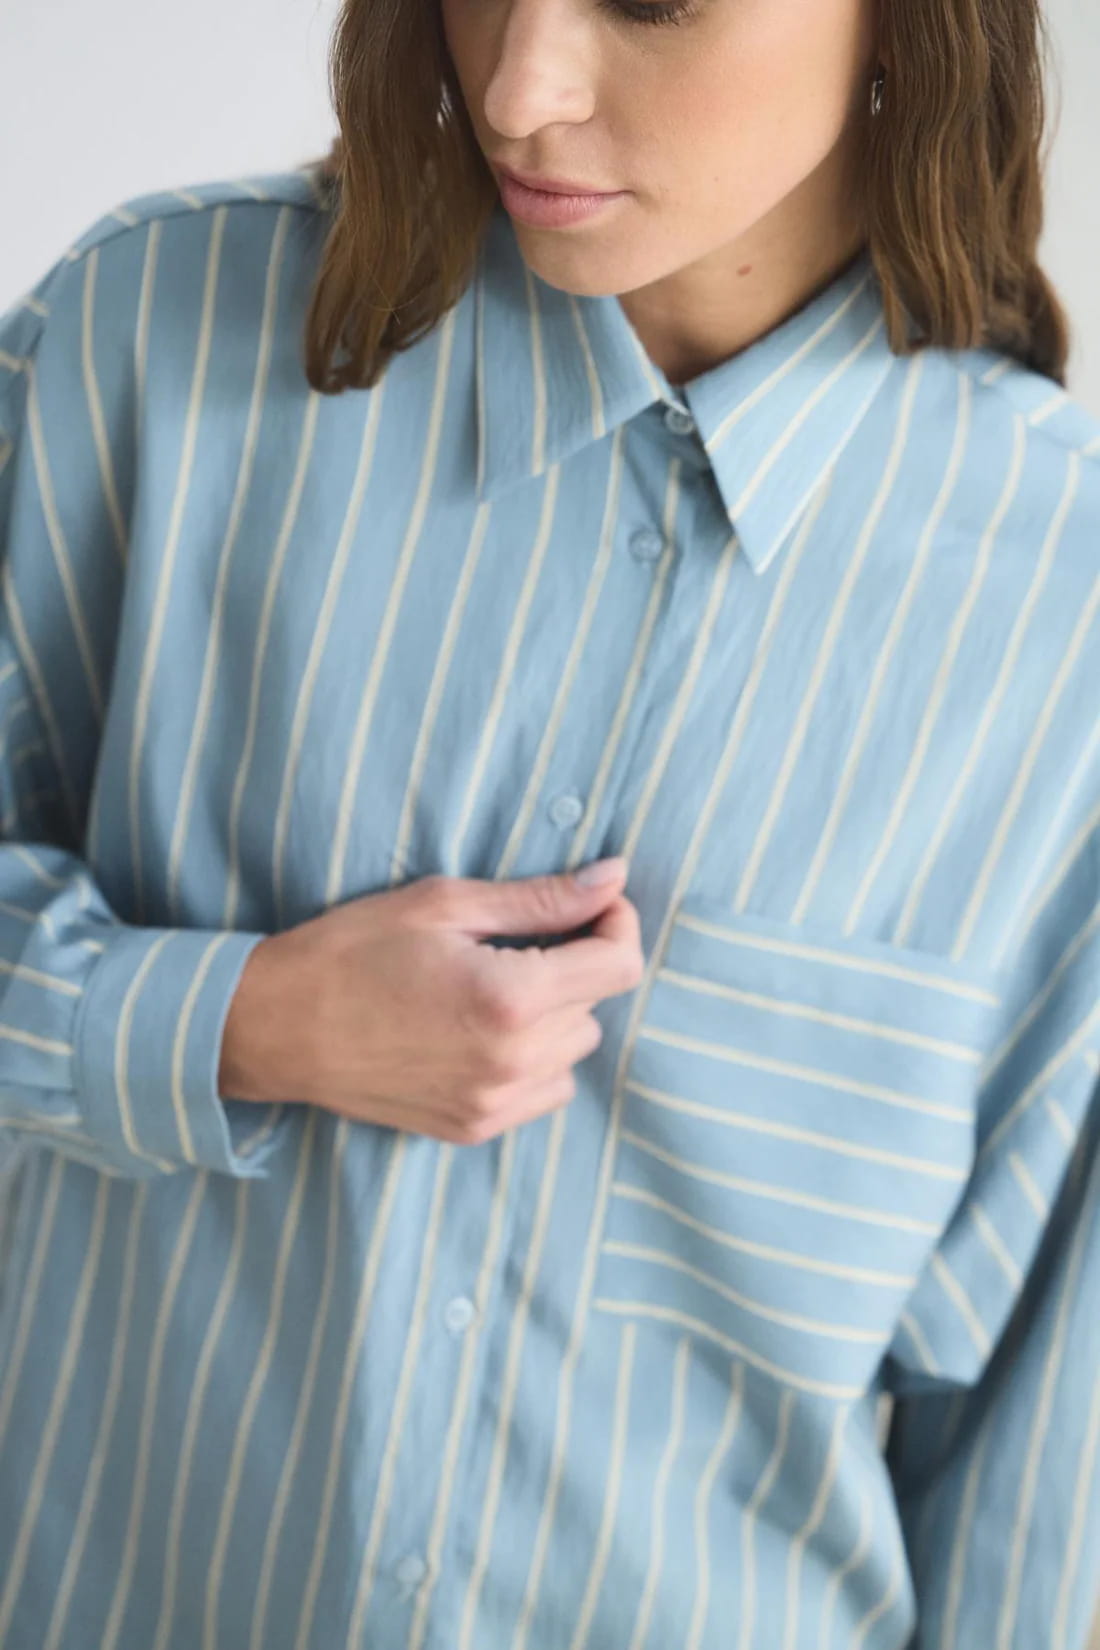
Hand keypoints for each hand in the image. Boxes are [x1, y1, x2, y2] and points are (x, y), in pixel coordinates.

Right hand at [218, 861, 643, 1143]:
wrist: (278, 1027)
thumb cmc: (353, 950)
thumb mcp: (445, 904)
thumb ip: (540, 898)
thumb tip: (615, 878)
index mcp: (512, 999)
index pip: (620, 964)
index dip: (615, 923)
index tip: (589, 905)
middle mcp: (513, 1061)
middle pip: (598, 1004)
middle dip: (574, 963)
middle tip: (515, 941)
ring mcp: (495, 1103)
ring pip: (575, 1048)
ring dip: (555, 1014)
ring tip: (494, 986)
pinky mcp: (476, 1128)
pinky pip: (545, 1089)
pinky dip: (533, 1057)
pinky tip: (481, 1030)